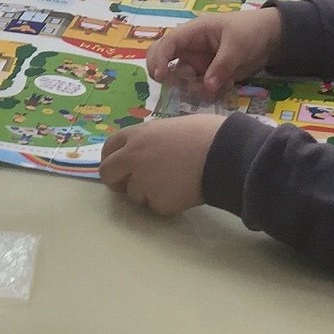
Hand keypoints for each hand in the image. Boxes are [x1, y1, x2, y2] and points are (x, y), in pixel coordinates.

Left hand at [99, 115, 224, 214]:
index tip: (117, 167)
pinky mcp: (158, 202)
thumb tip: (146, 152)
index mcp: (137, 135)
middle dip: (116, 182)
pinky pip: (155, 206)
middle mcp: (133, 157)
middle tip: (130, 186)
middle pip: (108, 174)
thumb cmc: (205, 134)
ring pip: (133, 195)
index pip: (109, 148)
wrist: (225, 153)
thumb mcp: (171, 127)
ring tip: (173, 183)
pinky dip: (166, 203)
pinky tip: (183, 191)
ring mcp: (143, 181)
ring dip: (147, 194)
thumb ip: (151, 141)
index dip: (112, 159)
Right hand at [145, 9, 281, 96]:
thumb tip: (206, 86)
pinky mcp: (208, 75)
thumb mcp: (237, 45)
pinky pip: (200, 88)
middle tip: (183, 84)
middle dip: (168, 76)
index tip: (161, 77)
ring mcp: (198, 63)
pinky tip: (229, 84)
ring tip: (223, 84)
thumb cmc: (250, 31)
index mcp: (193, 32)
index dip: (159, 59)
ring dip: (197, 87)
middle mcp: (190, 49)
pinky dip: (210, 91)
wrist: (270, 39)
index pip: (167, 44)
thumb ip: (221, 66)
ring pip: (183, 80)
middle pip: (163, 61)